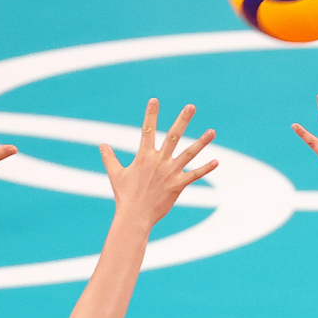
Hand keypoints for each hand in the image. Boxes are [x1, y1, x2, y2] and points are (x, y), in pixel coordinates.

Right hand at [99, 99, 217, 227]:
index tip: (154, 100)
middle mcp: (159, 161)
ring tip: (213, 131)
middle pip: (173, 136)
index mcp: (143, 156)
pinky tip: (216, 161)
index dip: (150, 115)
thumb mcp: (115, 174)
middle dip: (183, 120)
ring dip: (201, 142)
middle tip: (191, 106)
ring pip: (189, 153)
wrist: (134, 216)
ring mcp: (170, 172)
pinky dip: (205, 168)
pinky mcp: (178, 185)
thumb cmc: (125, 196)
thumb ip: (109, 158)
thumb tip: (102, 145)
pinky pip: (194, 175)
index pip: (147, 130)